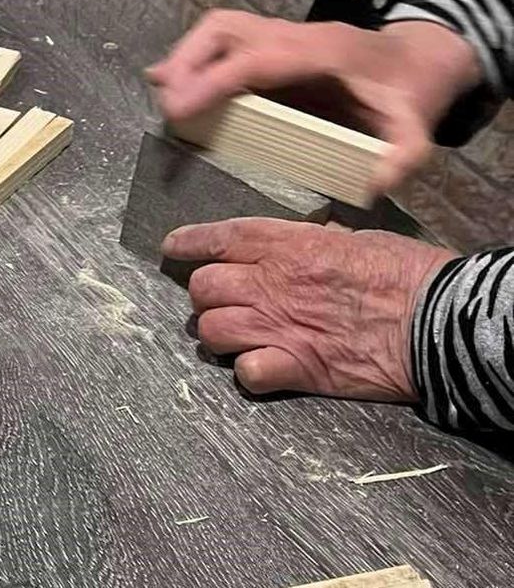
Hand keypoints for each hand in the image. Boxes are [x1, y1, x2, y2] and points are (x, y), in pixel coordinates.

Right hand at [146, 10, 482, 194]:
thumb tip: (369, 186)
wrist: (417, 62)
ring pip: (219, 27)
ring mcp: (281, 33)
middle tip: (168, 107)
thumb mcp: (417, 132)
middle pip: (226, 28)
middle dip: (187, 62)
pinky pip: (223, 38)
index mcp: (326, 52)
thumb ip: (401, 158)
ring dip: (185, 56)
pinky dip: (194, 56)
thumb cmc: (410, 96)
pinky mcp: (271, 42)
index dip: (213, 81)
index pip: (257, 60)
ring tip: (165, 95)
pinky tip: (174, 82)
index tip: (178, 110)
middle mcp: (296, 34)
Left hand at [164, 218, 456, 402]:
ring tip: (236, 336)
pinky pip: (246, 372)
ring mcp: (280, 327)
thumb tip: (301, 241)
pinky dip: (248, 372)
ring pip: (212, 330)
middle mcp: (272, 284)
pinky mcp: (299, 367)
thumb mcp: (353, 239)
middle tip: (220, 301)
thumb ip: (313, 241)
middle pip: (203, 288)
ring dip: (219, 334)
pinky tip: (261, 367)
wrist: (437, 320)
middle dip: (205, 295)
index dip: (190, 242)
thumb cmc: (405, 274)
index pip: (219, 238)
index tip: (174, 247)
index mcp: (286, 245)